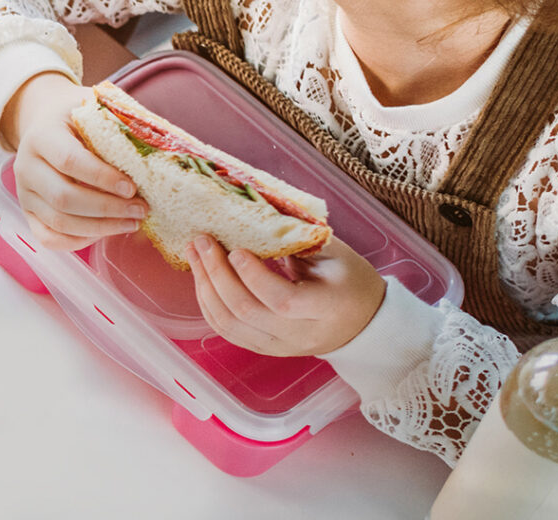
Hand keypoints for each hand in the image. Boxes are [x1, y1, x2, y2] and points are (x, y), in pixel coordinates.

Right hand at [2, 74, 148, 251]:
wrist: (45, 121)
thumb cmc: (78, 116)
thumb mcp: (95, 107)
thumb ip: (121, 122)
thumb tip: (167, 145)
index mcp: (41, 135)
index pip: (69, 161)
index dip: (102, 177)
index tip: (132, 187)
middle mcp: (26, 166)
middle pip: (64, 197)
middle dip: (107, 209)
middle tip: (141, 210)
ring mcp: (24, 193)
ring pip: (59, 222)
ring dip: (100, 228)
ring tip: (132, 222)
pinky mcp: (29, 213)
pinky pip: (50, 238)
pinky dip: (79, 241)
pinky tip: (105, 232)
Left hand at [185, 235, 385, 356]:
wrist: (362, 323)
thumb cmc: (349, 279)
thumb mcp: (334, 253)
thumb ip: (298, 236)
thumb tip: (255, 209)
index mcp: (324, 308)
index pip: (282, 301)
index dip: (253, 276)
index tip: (236, 249)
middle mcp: (299, 334)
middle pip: (247, 312)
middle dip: (218, 273)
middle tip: (203, 241)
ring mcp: (279, 346)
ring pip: (230, 324)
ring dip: (205, 286)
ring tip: (194, 253)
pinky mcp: (264, 348)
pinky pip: (227, 331)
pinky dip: (208, 303)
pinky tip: (201, 277)